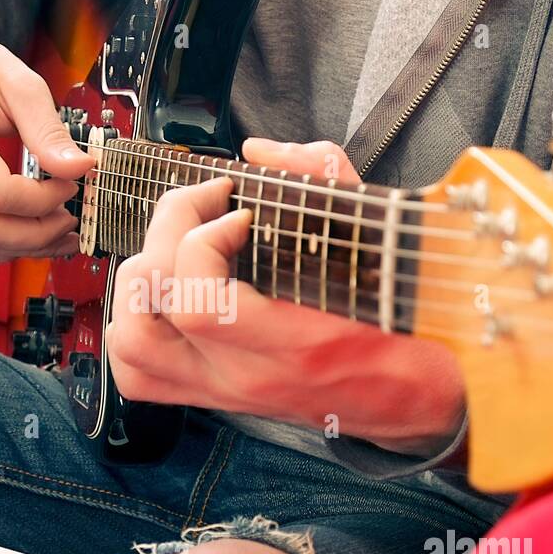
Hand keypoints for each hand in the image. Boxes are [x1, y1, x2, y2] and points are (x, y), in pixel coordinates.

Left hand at [105, 138, 464, 451]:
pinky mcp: (214, 396)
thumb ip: (327, 182)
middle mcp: (249, 376)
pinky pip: (138, 374)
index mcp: (297, 344)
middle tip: (207, 205)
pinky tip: (167, 291)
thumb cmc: (410, 326)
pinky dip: (134, 324)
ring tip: (178, 247)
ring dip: (139, 282)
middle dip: (165, 233)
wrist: (422, 400)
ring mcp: (224, 391)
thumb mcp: (389, 242)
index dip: (203, 237)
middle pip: (152, 309)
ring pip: (130, 344)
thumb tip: (260, 154)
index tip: (240, 210)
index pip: (200, 304)